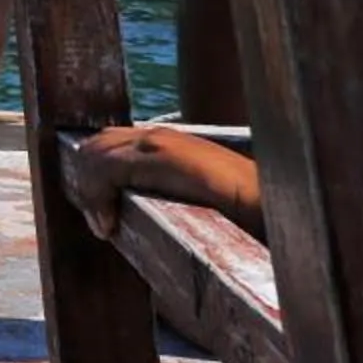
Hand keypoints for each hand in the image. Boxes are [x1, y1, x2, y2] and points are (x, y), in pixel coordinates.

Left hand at [62, 126, 266, 241]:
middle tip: (99, 222)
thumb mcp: (190, 197)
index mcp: (166, 140)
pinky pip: (108, 169)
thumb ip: (163, 194)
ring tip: (105, 228)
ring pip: (97, 156)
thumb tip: (128, 214)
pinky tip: (109, 227)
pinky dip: (98, 199)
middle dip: (88, 183)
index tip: (100, 212)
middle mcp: (158, 134)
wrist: (273, 205)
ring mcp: (159, 141)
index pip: (110, 142)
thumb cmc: (239, 212)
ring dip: (91, 194)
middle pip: (97, 145)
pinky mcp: (162, 155)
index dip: (94, 175)